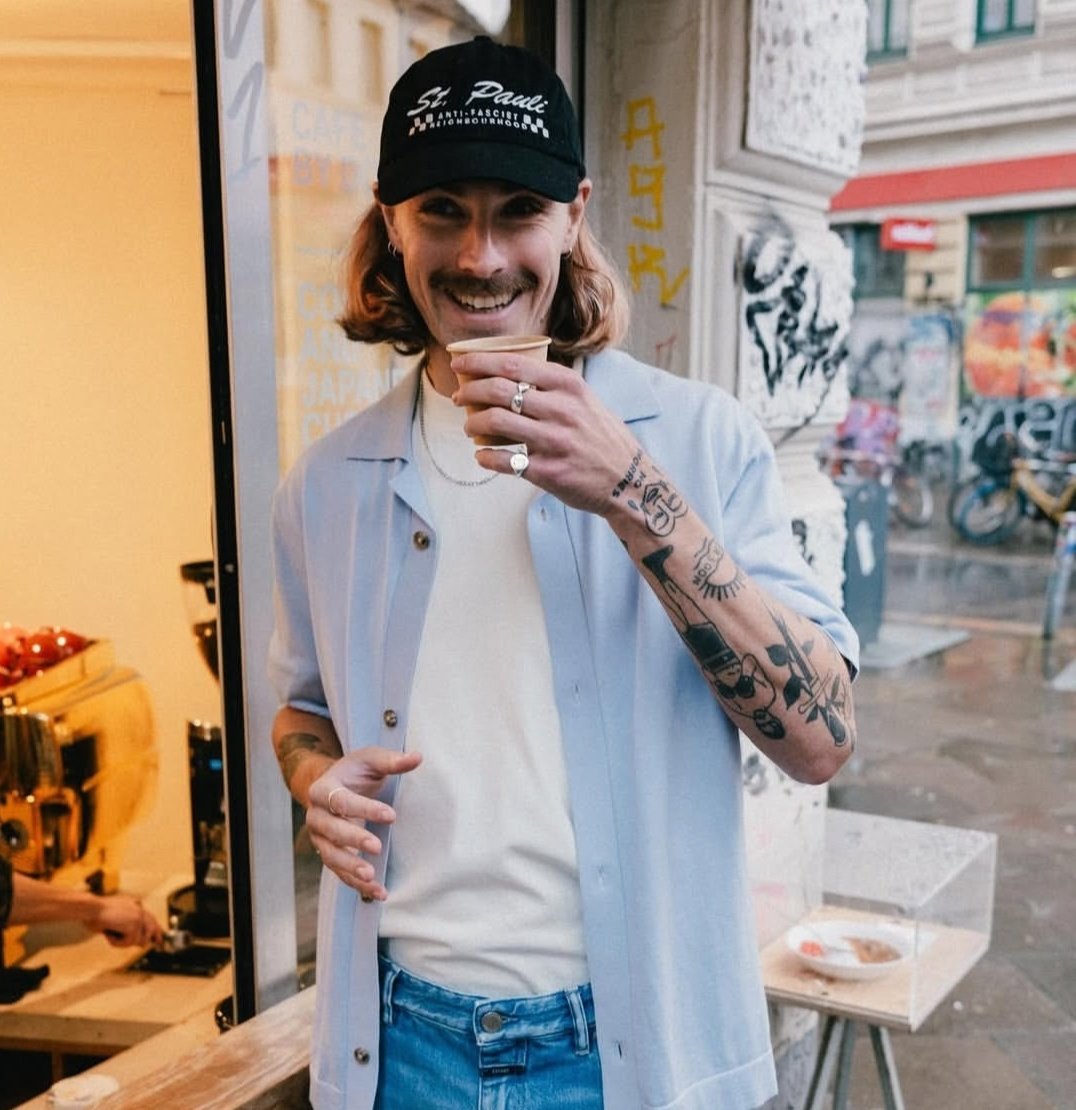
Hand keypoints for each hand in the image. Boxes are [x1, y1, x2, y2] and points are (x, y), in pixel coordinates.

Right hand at [92, 896, 163, 947]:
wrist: (90, 909)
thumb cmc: (95, 914)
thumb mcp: (113, 917)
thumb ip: (126, 926)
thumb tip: (139, 941)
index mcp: (135, 904)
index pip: (150, 919)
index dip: (156, 930)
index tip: (159, 939)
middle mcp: (139, 908)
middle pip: (152, 928)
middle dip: (153, 939)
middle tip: (158, 946)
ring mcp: (138, 916)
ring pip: (138, 939)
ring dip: (122, 942)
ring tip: (110, 935)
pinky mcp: (134, 925)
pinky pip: (129, 942)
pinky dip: (117, 943)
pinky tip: (109, 935)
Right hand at [306, 747, 421, 900]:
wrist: (338, 784)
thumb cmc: (356, 771)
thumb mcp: (372, 760)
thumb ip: (392, 761)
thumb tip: (417, 757)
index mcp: (322, 789)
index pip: (341, 801)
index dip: (365, 808)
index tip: (391, 814)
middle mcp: (316, 816)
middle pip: (332, 831)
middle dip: (354, 840)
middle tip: (377, 847)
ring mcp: (321, 838)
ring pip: (332, 856)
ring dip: (351, 868)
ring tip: (372, 876)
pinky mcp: (330, 854)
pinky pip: (340, 872)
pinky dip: (357, 884)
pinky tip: (378, 892)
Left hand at [450, 352, 642, 514]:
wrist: (628, 480)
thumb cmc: (600, 437)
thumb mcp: (585, 399)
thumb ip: (551, 386)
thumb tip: (506, 373)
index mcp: (569, 386)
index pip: (513, 363)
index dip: (478, 362)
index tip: (460, 364)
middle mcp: (562, 410)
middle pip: (498, 390)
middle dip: (469, 392)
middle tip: (459, 398)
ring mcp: (554, 442)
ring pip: (496, 423)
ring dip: (473, 423)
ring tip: (469, 427)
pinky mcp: (548, 471)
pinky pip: (504, 460)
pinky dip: (485, 457)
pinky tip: (482, 455)